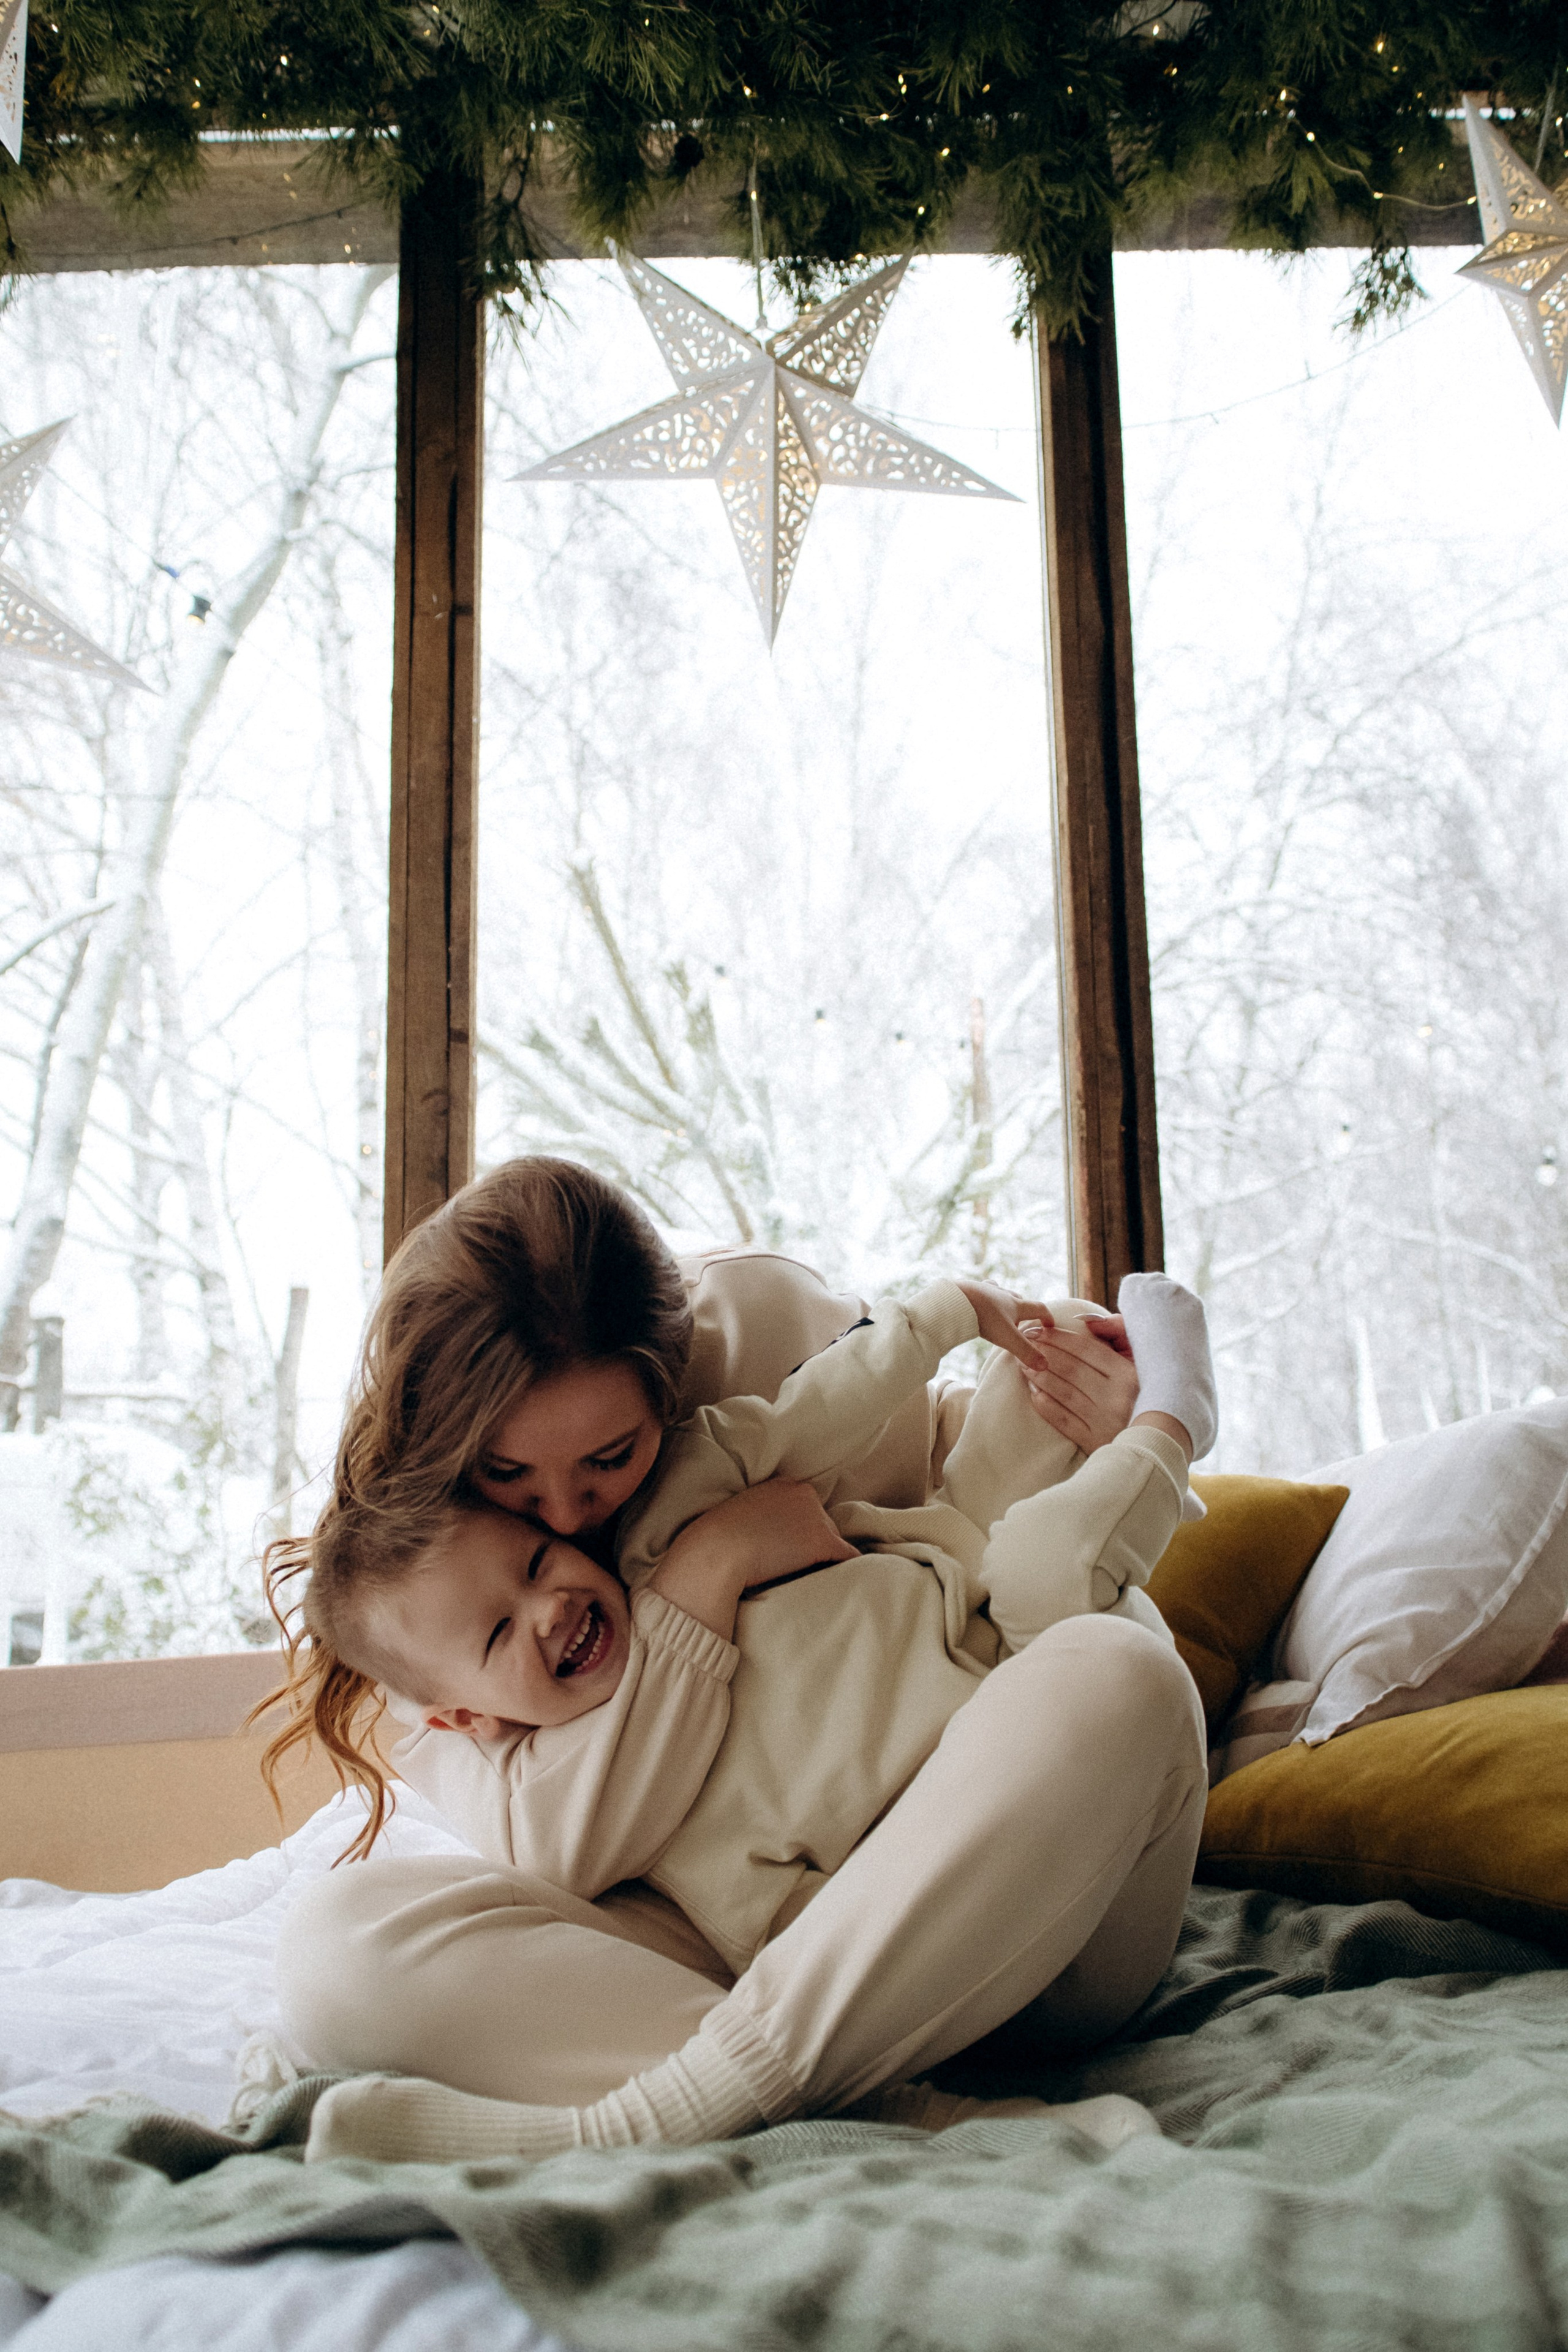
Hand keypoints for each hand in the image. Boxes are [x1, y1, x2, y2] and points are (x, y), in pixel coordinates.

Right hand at [660, 1478, 855, 1600]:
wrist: (716, 1552)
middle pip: (823, 1523)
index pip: (805, 1508)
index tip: (788, 1548)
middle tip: (792, 1565)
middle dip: (811, 1544)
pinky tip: (847, 1581)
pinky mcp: (822, 1541)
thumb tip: (769, 1540)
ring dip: (822, 1558)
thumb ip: (760, 1518)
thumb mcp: (739, 1516)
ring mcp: (816, 1517)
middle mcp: (804, 1493)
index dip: (798, 1531)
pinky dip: (847, 1570)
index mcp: (783, 1484)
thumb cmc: (717, 1541)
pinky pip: (847, 1556)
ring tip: (803, 1576)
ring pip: (832, 1542)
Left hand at [954, 1277, 1054, 1369]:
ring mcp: (986, 1290)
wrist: (957, 1299)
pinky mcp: (970, 1289)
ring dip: (1004, 1300)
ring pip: (1000, 1292)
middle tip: (1024, 1319)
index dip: (1047, 1317)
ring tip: (1002, 1310)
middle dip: (1024, 1308)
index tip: (1050, 1325)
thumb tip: (1044, 1365)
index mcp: (1016, 1304)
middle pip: (1019, 1298)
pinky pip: (981, 1292)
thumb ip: (1025, 1351)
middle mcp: (1003, 1295)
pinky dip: (984, 1297)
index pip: (1038, 1308)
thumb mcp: (1007, 1338)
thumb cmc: (984, 1317)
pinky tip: (978, 1303)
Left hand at [1019, 1320, 1139, 1453]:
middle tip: (1024, 1344)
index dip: (1057, 1338)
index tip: (1037, 1330)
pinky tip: (1034, 1394)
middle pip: (1070, 1369)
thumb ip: (1118, 1331)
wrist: (1157, 1439)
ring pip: (1064, 1393)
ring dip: (1039, 1377)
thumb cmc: (1147, 1391)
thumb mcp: (1141, 1358)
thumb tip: (1085, 1320)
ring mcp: (1105, 1421)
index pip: (1085, 1349)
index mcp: (1128, 1373)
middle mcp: (1117, 1396)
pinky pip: (1064, 1421)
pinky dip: (1046, 1406)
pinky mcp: (1096, 1442)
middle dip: (1043, 1354)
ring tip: (1024, 1365)